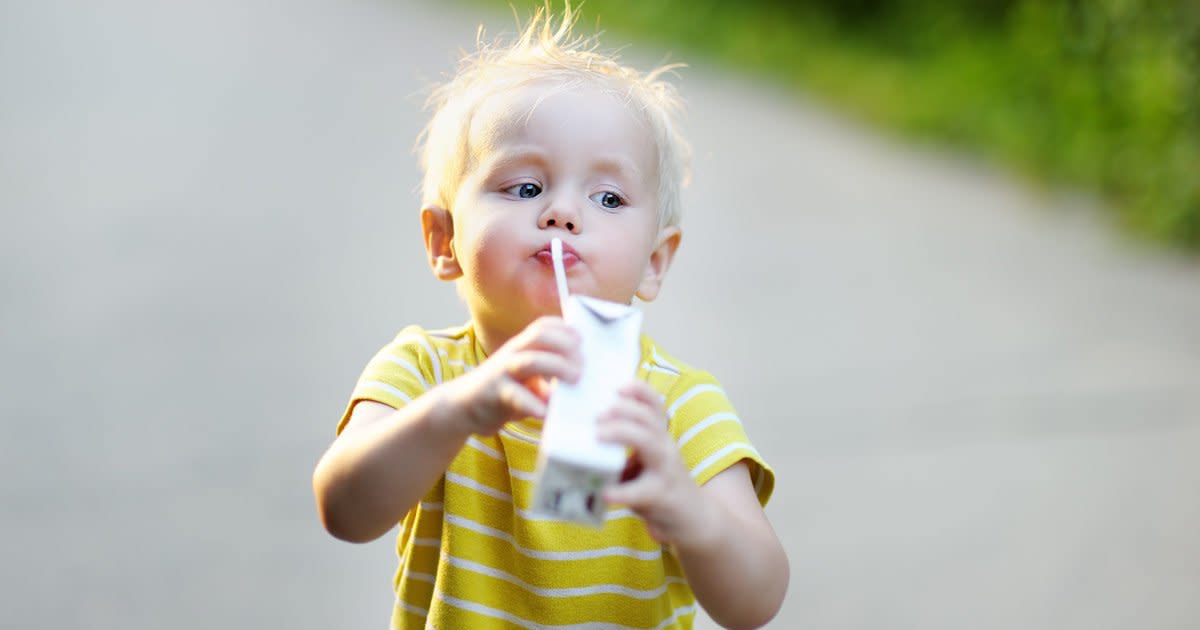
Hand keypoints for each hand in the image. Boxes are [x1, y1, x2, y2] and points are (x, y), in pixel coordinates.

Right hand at [448, 317, 580, 434]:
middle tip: (583, 365)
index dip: (564, 328)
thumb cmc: (503, 392)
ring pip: (529, 360)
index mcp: (521, 347)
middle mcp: (512, 353)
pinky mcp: (494, 394)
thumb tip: (580, 380)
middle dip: (565, 345)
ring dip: (556, 367)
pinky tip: (546, 412)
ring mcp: (502, 372)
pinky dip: (533, 404)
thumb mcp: (527, 379)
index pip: (543, 326)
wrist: (461, 407)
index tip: (583, 339)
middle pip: (539, 336)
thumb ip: (549, 377)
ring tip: (575, 379)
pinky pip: (516, 396)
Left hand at [597, 382, 712, 545]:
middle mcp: (665, 448)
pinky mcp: (661, 497)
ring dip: (621, 433)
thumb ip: (625, 450)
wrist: (696, 522)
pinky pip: (639, 491)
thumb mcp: (647, 463)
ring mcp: (665, 471)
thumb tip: (582, 438)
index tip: (618, 386)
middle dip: (622, 410)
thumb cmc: (662, 488)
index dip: (638, 390)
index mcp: (660, 437)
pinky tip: (604, 492)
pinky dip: (620, 491)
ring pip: (648, 442)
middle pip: (648, 417)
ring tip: (597, 436)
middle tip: (596, 414)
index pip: (654, 404)